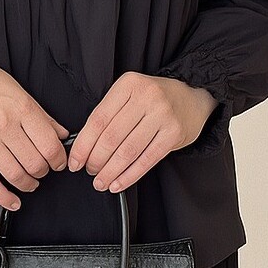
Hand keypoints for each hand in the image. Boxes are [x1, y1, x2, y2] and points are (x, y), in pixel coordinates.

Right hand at [0, 38, 69, 209]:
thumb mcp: (14, 87)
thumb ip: (40, 113)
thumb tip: (60, 133)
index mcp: (20, 107)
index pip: (50, 145)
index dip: (59, 159)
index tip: (59, 162)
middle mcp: (5, 125)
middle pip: (36, 163)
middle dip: (45, 172)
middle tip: (44, 170)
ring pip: (16, 175)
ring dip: (29, 184)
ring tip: (30, 183)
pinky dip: (4, 197)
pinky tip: (13, 202)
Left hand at [67, 72, 218, 192]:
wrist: (193, 97)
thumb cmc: (154, 98)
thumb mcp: (130, 94)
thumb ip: (108, 114)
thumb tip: (82, 146)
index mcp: (129, 84)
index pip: (98, 120)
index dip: (83, 144)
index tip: (75, 161)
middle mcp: (147, 97)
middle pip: (111, 137)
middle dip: (96, 160)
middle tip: (89, 171)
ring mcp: (163, 115)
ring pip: (128, 151)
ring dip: (110, 172)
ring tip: (100, 182)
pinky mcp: (174, 134)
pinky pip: (147, 160)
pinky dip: (129, 176)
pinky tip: (118, 184)